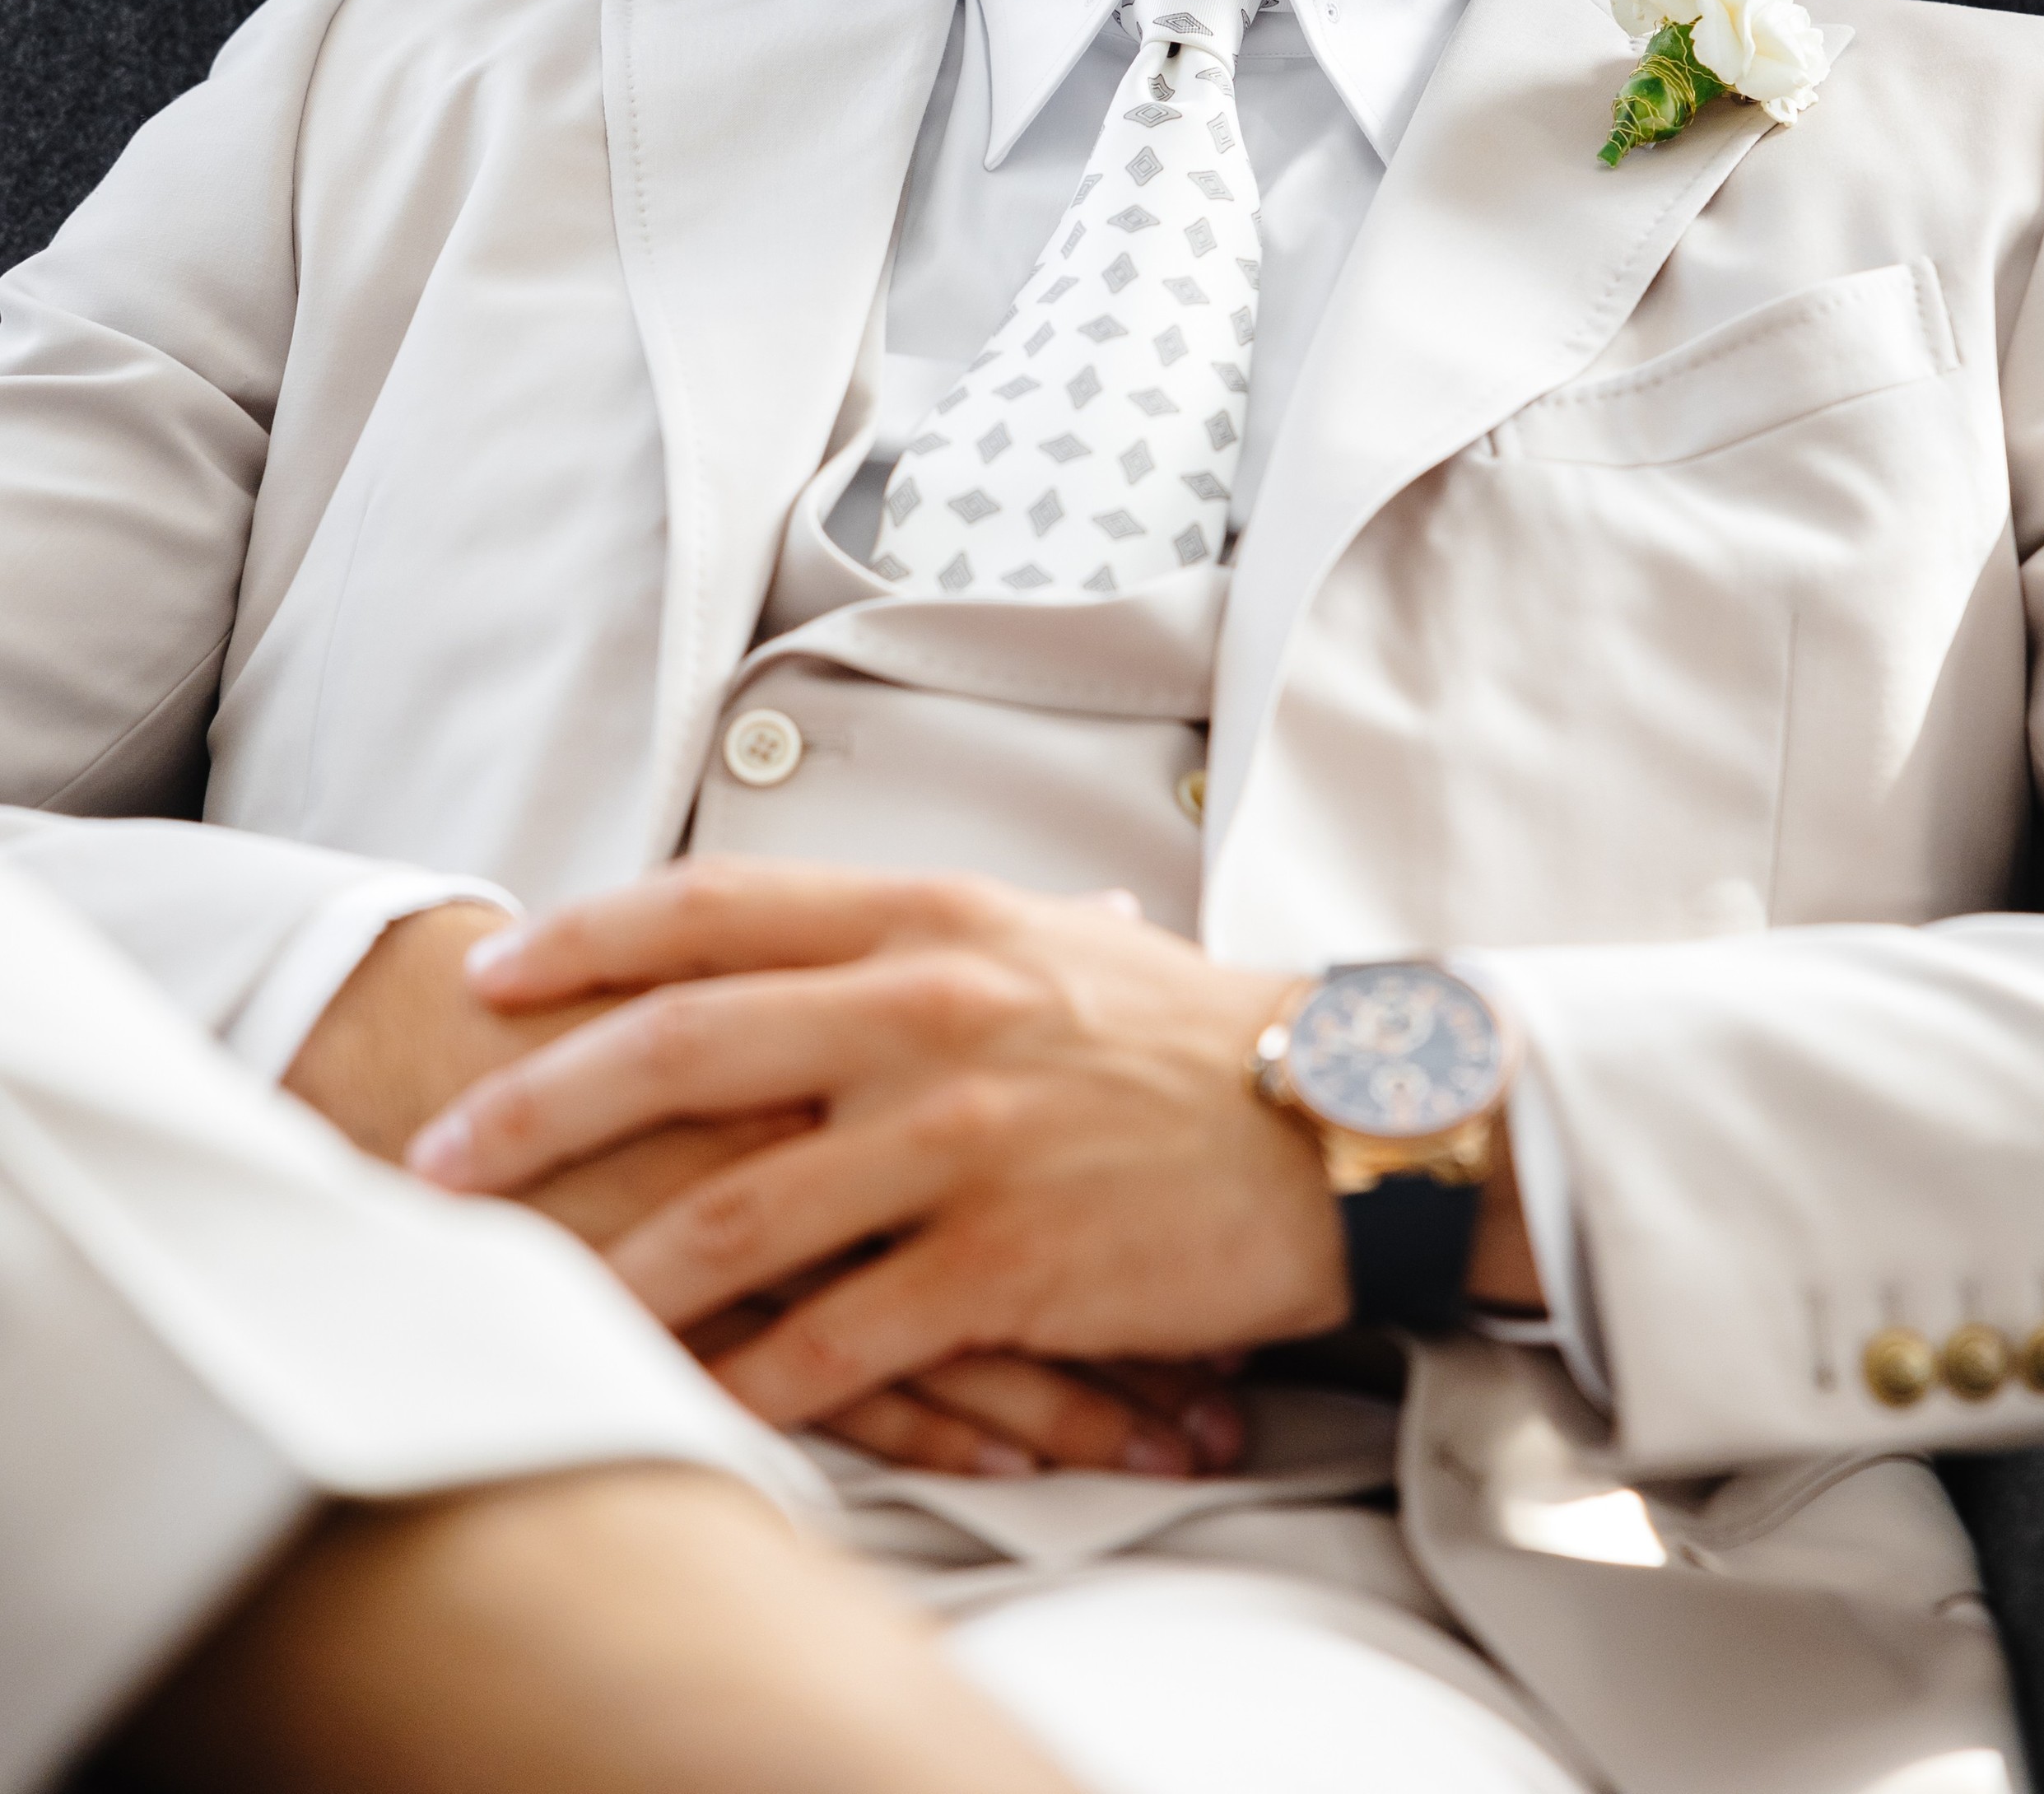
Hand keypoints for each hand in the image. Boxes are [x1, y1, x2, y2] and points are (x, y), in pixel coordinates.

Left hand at [405, 862, 1351, 1431]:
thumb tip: (789, 942)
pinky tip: (693, 1401)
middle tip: (435, 1154)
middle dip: (535, 1106)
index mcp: (929, 918)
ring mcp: (965, 1137)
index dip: (582, 943)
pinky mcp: (1008, 1261)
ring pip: (737, 1208)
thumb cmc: (1179, 1035)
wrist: (1337, 1116)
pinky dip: (753, 1377)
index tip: (489, 977)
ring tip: (527, 1299)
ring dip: (615, 1265)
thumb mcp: (1039, 937)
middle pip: (681, 1046)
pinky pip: (841, 1337)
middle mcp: (929, 1011)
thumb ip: (911, 938)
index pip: (711, 912)